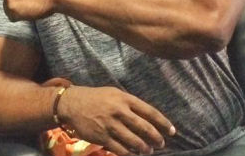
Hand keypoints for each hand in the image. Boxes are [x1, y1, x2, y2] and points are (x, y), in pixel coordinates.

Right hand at [58, 85, 175, 155]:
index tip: (172, 131)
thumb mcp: (114, 93)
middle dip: (156, 138)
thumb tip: (148, 117)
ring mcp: (110, 125)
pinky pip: (121, 150)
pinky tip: (133, 154)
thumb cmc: (96, 98)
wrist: (72, 103)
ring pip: (134, 141)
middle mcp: (119, 111)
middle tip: (161, 143)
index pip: (150, 112)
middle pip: (145, 128)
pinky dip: (130, 154)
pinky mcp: (102, 137)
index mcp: (124, 98)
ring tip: (148, 150)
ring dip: (145, 148)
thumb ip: (130, 104)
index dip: (163, 123)